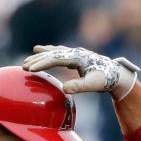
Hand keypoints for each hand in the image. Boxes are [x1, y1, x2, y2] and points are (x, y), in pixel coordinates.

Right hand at [22, 45, 139, 99]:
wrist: (116, 74)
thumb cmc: (105, 79)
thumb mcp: (93, 85)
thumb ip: (79, 86)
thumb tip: (65, 89)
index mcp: (77, 58)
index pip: (55, 59)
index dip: (41, 64)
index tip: (29, 69)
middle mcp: (75, 52)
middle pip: (52, 54)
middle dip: (38, 60)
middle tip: (23, 65)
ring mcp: (76, 53)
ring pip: (56, 52)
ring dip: (43, 54)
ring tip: (31, 54)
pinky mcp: (77, 56)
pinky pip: (61, 52)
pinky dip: (51, 52)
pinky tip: (45, 51)